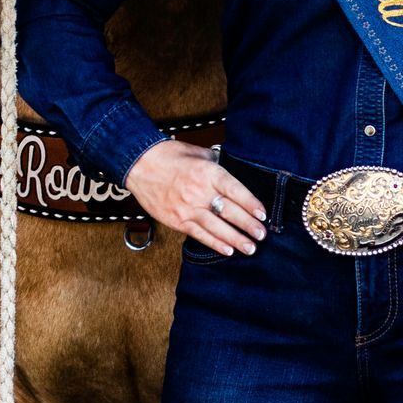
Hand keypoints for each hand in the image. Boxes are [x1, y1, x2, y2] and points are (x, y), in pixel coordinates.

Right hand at [125, 139, 267, 255]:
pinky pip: (199, 235)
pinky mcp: (177, 220)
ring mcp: (187, 208)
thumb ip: (218, 162)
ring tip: (251, 248)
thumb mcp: (198, 152)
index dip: (251, 204)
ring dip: (236, 239)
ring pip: (216, 227)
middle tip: (262, 235)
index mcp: (208, 172)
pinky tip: (228, 250)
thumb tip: (236, 169)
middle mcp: (199, 191)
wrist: (139, 164)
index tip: (263, 215)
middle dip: (248, 225)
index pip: (235, 190)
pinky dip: (214, 244)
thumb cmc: (169, 156)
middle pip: (229, 211)